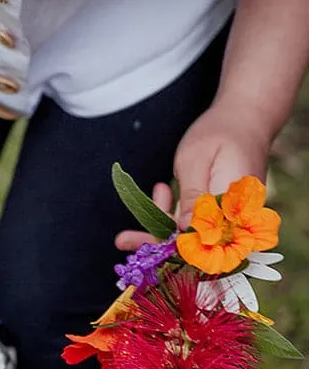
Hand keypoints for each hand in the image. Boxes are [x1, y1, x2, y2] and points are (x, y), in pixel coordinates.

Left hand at [114, 102, 271, 254]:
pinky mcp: (221, 213)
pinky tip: (162, 191)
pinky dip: (174, 213)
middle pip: (196, 245)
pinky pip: (195, 223)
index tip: (141, 251)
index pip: (204, 242)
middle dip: (158, 246)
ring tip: (135, 219)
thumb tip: (184, 230)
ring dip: (160, 229)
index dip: (173, 251)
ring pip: (191, 236)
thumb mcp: (196, 161)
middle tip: (122, 240)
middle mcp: (237, 218)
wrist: (246, 117)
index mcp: (235, 206)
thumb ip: (192, 197)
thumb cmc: (220, 132)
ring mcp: (230, 217)